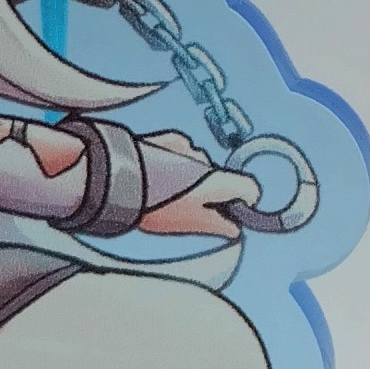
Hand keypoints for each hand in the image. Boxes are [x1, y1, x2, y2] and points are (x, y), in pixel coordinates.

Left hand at [136, 130, 259, 240]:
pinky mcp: (167, 140)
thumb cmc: (159, 205)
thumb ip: (216, 225)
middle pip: (220, 178)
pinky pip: (180, 151)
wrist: (120, 180)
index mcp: (218, 183)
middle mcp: (208, 162)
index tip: (230, 214)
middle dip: (210, 191)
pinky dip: (175, 160)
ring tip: (166, 191)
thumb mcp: (189, 222)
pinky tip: (157, 173)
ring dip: (190, 175)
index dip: (244, 202)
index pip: (249, 188)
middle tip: (187, 207)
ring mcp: (187, 148)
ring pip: (199, 164)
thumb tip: (233, 228)